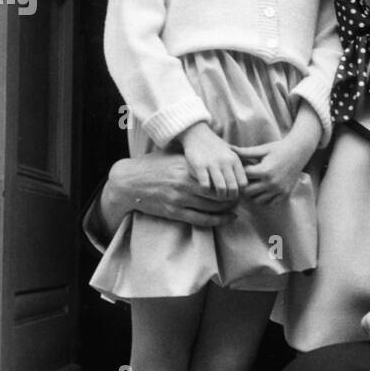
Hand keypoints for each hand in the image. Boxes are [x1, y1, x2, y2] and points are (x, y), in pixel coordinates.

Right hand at [100, 154, 237, 235]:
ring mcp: (179, 199)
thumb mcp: (172, 155)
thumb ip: (192, 156)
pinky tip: (228, 218)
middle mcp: (184, 183)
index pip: (216, 175)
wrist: (128, 182)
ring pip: (212, 207)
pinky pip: (201, 219)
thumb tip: (214, 150)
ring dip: (228, 208)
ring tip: (236, 207)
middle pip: (218, 192)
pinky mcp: (174, 212)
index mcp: (186, 167)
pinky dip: (218, 220)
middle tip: (241, 196)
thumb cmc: (152, 165)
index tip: (239, 181)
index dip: (231, 180)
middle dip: (233, 196)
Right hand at [179, 123, 245, 198]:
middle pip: (233, 188)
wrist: (197, 134)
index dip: (240, 191)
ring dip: (219, 196)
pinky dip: (206, 191)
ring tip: (217, 197)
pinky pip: (205, 184)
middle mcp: (225, 162)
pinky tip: (205, 190)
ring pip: (221, 188)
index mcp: (235, 160)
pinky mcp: (199, 165)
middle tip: (227, 199)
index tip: (235, 193)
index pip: (243, 183)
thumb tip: (252, 178)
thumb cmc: (216, 147)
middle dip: (231, 197)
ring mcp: (212, 164)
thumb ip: (241, 164)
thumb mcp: (232, 153)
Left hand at [238, 138, 307, 205]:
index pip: (244, 178)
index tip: (242, 168)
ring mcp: (279, 190)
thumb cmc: (278, 148)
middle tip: (245, 178)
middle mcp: (271, 183)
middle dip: (244, 185)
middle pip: (248, 192)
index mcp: (265, 171)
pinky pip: (269, 203)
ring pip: (257, 200)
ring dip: (253, 193)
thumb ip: (245, 152)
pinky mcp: (284, 194)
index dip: (240, 173)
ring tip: (254, 183)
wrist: (299, 151)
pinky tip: (262, 189)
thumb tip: (228, 148)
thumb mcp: (262, 149)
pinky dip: (263, 198)